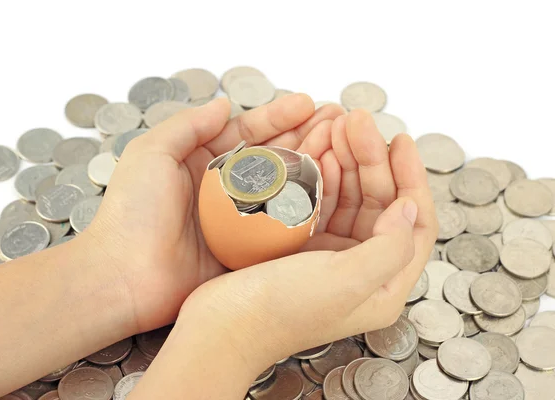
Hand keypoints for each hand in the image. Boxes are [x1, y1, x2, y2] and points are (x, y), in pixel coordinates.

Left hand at [85, 95, 345, 332]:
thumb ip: (187, 125)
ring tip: (340, 153)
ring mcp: (236, 221)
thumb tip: (223, 104)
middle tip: (337, 124)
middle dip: (303, 139)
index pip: (246, 133)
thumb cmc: (131, 213)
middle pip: (270, 158)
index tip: (307, 104)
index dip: (277, 117)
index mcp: (200, 163)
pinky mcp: (245, 253)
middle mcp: (222, 190)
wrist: (123, 278)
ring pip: (280, 192)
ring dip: (309, 172)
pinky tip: (326, 198)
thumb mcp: (151, 154)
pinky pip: (279, 230)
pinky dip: (302, 214)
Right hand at [176, 110, 437, 378]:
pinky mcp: (304, 246)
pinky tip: (319, 152)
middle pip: (381, 203)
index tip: (399, 140)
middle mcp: (363, 270)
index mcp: (384, 286)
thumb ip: (388, 246)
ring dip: (348, 160)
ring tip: (337, 127)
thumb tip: (409, 206)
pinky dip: (323, 175)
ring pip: (351, 197)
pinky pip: (323, 202)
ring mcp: (332, 256)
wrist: (222, 325)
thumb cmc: (281, 310)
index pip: (415, 224)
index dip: (412, 178)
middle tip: (357, 120)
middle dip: (372, 158)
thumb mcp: (345, 281)